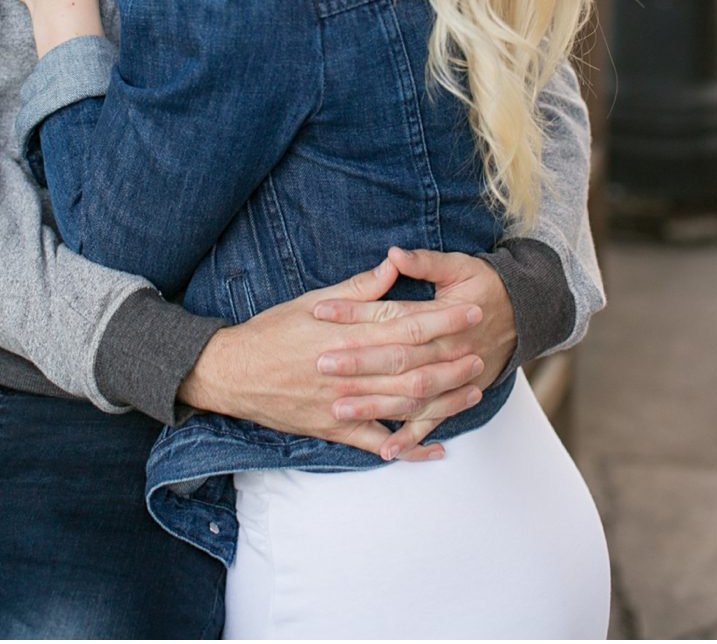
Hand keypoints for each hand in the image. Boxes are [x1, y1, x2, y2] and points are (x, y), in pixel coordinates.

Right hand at [179, 257, 486, 461]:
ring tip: (472, 391)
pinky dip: (409, 448)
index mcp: (347, 334)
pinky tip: (436, 449)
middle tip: (484, 353)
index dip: (443, 319)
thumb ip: (358, 288)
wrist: (233, 371)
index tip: (472, 311)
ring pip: (405, 404)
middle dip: (453, 360)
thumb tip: (393, 266)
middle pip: (414, 366)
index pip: (407, 324)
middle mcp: (351, 370)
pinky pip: (379, 442)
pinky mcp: (336, 428)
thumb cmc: (272, 331)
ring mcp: (346, 403)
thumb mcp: (311, 301)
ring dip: (444, 399)